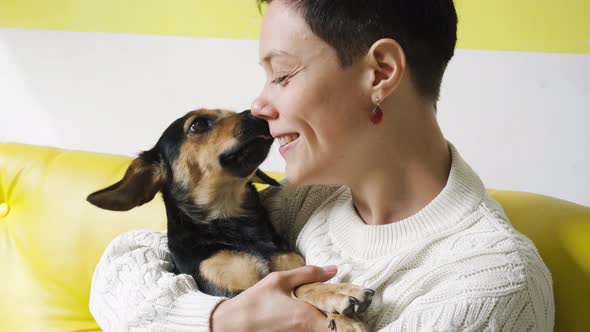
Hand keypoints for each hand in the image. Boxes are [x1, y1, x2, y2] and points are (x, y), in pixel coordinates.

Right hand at [211, 265, 337, 331]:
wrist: (231, 326)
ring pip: (322, 329)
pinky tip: (311, 316)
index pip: (340, 322)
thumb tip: (333, 269)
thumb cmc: (254, 302)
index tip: (354, 304)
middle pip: (333, 327)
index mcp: (306, 317)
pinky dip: (315, 324)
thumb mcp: (279, 281)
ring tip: (327, 309)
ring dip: (327, 321)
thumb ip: (308, 274)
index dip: (349, 314)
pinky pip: (310, 331)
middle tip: (340, 307)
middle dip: (339, 317)